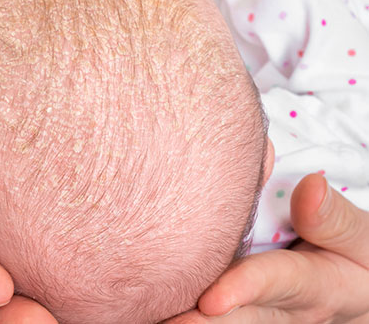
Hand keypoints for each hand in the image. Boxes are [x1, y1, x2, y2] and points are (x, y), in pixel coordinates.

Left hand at [166, 174, 368, 323]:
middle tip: (165, 322)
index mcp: (316, 287)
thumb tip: (308, 188)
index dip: (243, 290)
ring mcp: (264, 319)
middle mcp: (285, 312)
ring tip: (151, 319)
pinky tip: (157, 313)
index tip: (211, 300)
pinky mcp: (248, 317)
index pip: (275, 283)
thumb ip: (334, 218)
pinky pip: (220, 320)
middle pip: (240, 318)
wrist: (355, 291)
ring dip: (190, 323)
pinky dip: (190, 317)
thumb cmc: (355, 257)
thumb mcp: (361, 238)